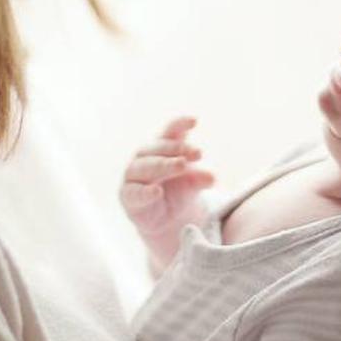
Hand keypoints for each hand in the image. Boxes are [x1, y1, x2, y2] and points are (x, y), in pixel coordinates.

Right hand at [119, 116, 215, 246]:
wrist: (166, 220)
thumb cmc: (178, 193)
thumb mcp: (192, 185)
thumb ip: (200, 179)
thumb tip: (212, 178)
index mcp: (162, 149)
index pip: (169, 132)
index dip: (180, 124)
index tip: (195, 121)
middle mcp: (145, 158)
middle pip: (156, 148)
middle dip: (175, 148)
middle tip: (197, 153)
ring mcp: (133, 176)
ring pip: (143, 166)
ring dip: (163, 164)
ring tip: (182, 165)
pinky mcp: (127, 196)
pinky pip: (133, 192)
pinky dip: (145, 191)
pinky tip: (158, 192)